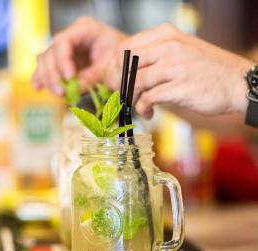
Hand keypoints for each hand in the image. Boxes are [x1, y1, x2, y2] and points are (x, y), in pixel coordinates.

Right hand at [32, 17, 126, 94]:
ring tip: (58, 94)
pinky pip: (48, 68)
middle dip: (53, 74)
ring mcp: (66, 51)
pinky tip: (39, 87)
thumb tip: (76, 89)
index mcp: (85, 30)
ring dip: (48, 79)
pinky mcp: (64, 63)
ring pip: (46, 61)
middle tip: (61, 92)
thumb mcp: (111, 66)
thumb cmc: (122, 58)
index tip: (70, 77)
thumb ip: (94, 76)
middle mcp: (72, 38)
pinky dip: (43, 78)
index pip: (63, 41)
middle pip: (51, 52)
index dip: (62, 60)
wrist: (127, 61)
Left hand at [105, 24, 253, 118]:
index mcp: (166, 35)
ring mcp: (174, 66)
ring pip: (136, 81)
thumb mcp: (181, 51)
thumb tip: (129, 70)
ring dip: (132, 98)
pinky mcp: (178, 87)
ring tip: (139, 106)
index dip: (116, 66)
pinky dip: (143, 108)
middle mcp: (168, 47)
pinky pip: (148, 98)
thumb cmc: (206, 70)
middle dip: (120, 83)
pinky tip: (149, 112)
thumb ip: (156, 56)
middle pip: (127, 64)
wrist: (236, 82)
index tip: (119, 80)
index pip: (126, 47)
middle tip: (124, 95)